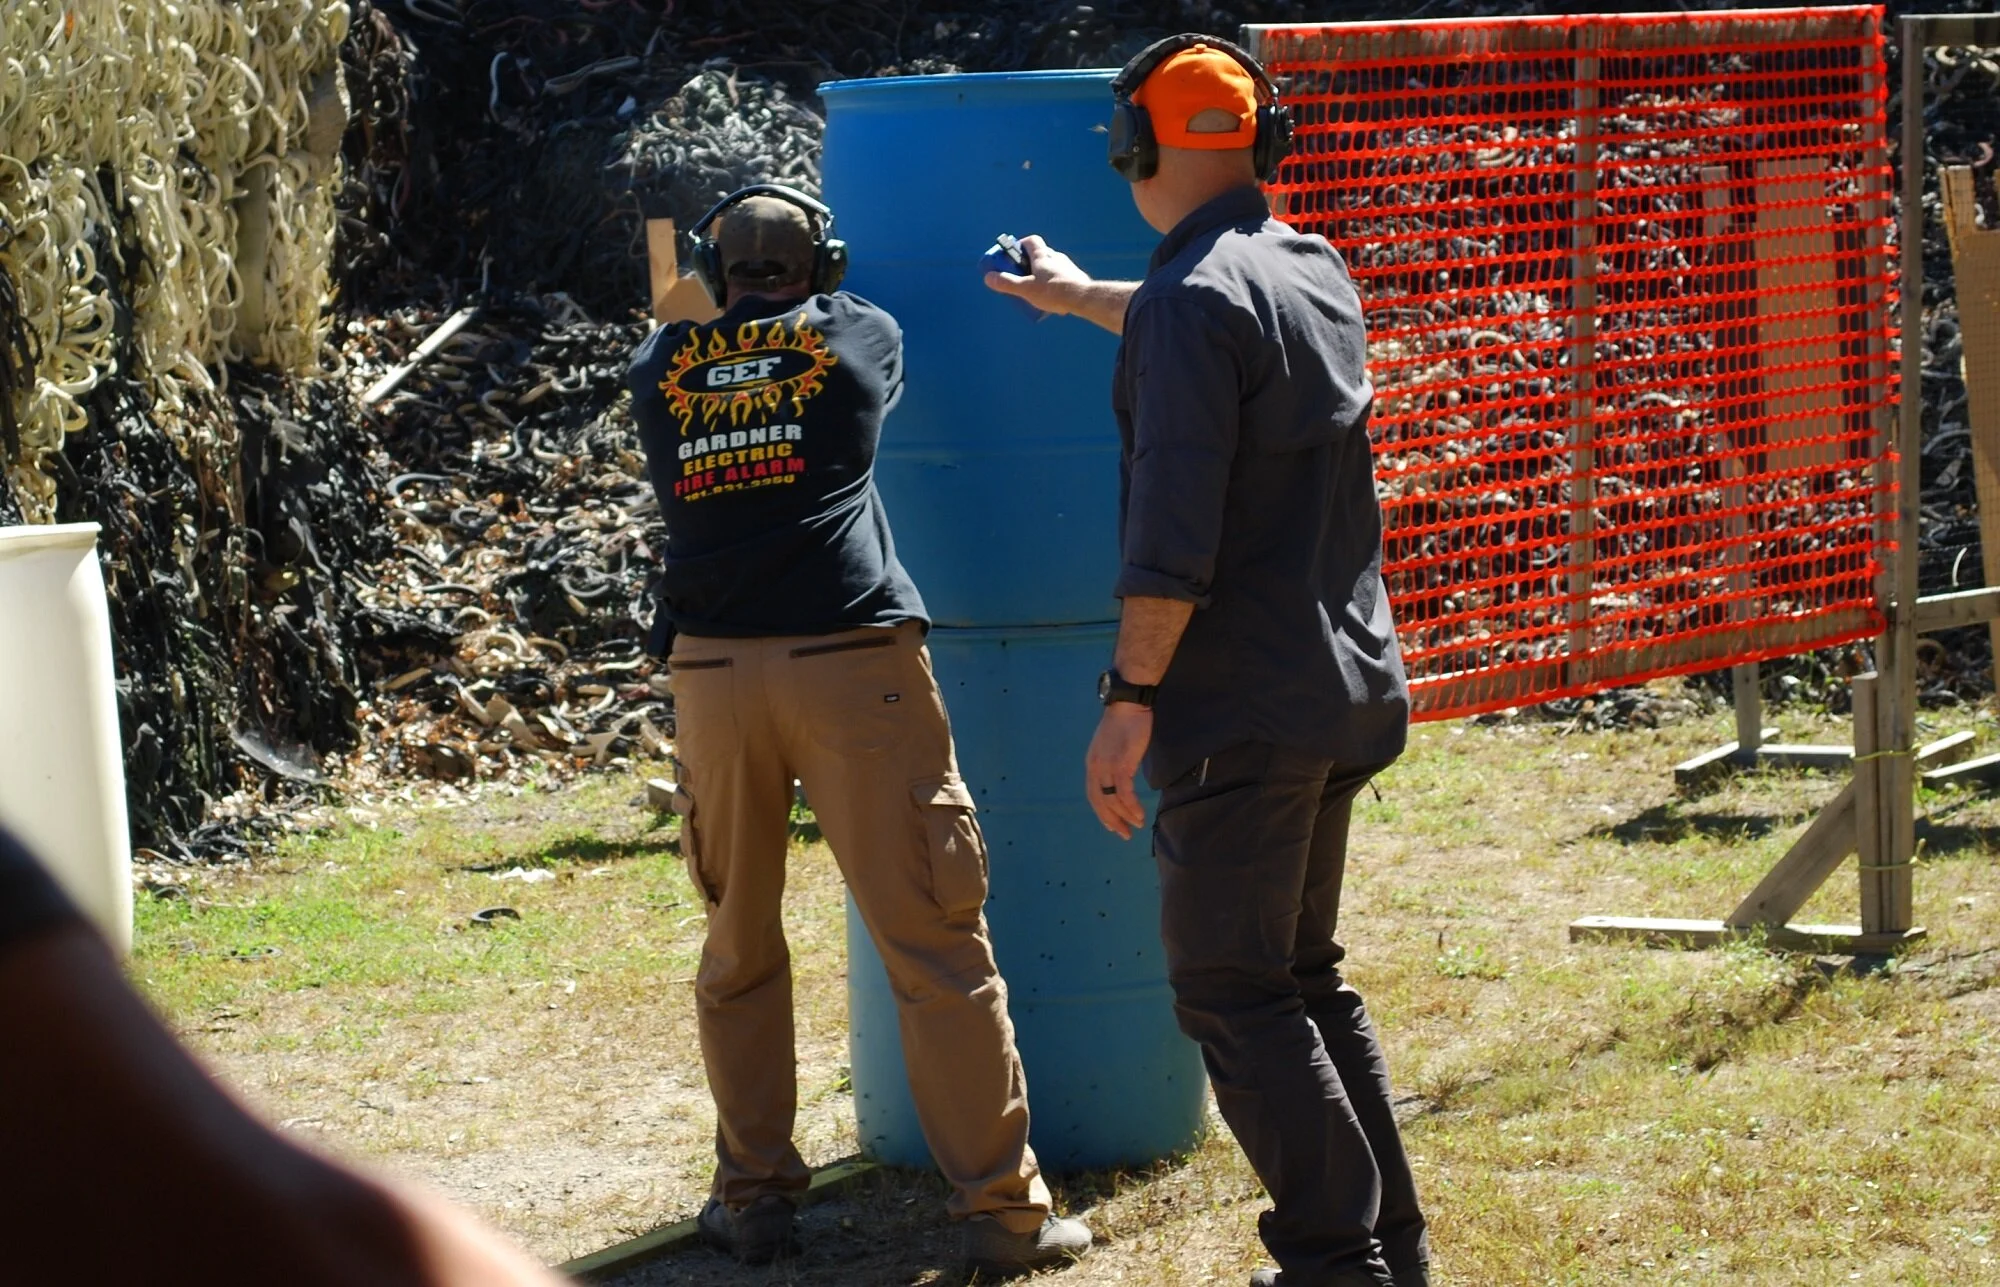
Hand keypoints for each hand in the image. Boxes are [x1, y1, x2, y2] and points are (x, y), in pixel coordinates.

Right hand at [983, 235, 1089, 315]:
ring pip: (1052, 267)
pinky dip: (1055, 284)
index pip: (1032, 240)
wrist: (1083, 298)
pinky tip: (1053, 298)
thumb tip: (988, 278)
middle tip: (1023, 277)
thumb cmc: (1053, 291)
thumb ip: (1007, 283)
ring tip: (1038, 291)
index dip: (1021, 244)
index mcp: (1043, 256)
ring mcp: (1068, 267)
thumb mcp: (1026, 289)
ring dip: (1043, 275)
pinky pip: (1063, 277)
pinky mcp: (1077, 278)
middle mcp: (1056, 257)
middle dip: (1030, 264)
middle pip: (1041, 255)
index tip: (1014, 254)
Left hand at [1085, 703, 1151, 839]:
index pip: (1093, 795)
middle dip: (1112, 820)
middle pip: (1100, 802)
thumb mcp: (1112, 747)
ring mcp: (1107, 767)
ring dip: (1124, 816)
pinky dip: (1131, 806)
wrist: (1128, 705)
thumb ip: (1113, 764)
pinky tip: (1139, 814)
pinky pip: (1124, 792)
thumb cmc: (1124, 724)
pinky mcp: (1121, 764)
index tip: (1113, 825)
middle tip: (1124, 834)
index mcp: (1091, 764)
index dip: (1102, 813)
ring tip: (1136, 825)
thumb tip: (1121, 779)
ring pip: (1112, 800)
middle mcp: (1095, 768)